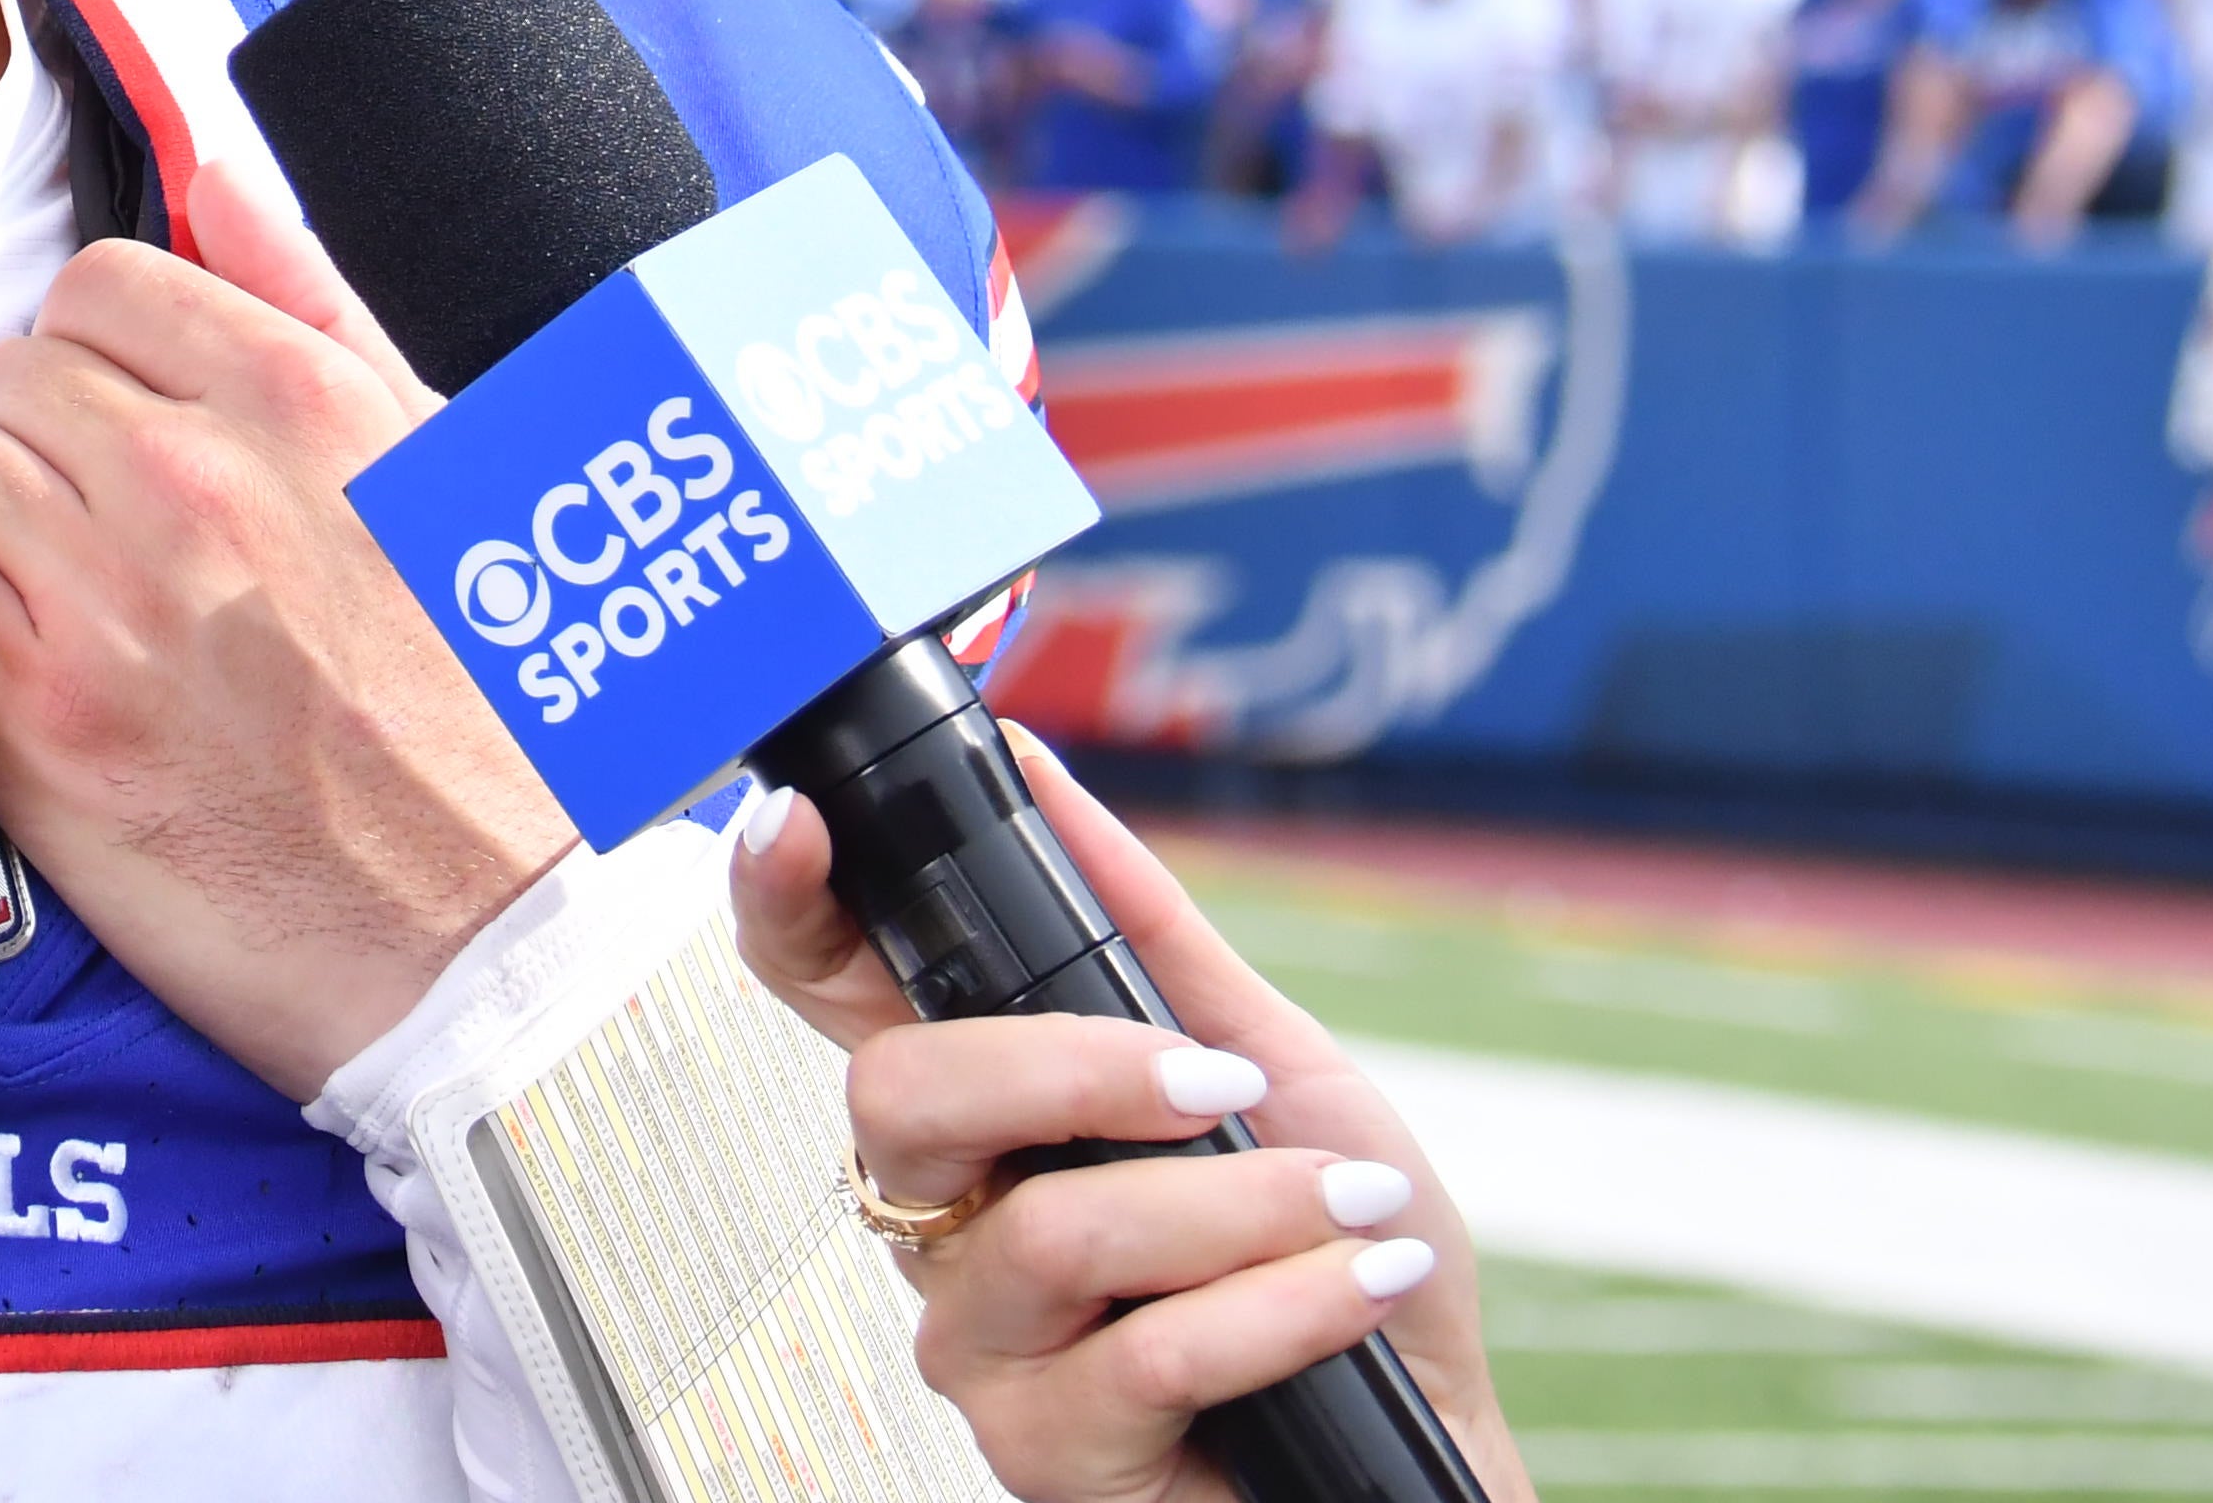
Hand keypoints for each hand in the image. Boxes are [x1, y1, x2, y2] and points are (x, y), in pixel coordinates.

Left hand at [0, 158, 572, 1097]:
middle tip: (78, 529)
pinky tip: (4, 660)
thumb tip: (213, 180)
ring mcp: (108, 598)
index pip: (98, 285)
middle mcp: (194, 478)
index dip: (95, 351)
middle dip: (31, 437)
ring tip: (43, 597)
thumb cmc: (478, 706)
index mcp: (298, 399)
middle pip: (8, 375)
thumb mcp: (442, 472)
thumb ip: (313, 305)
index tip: (118, 422)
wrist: (481, 942)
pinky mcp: (42, 720)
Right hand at [728, 727, 1533, 1502]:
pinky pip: (1141, 1355)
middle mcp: (943, 1213)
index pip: (824, 987)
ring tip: (1349, 1211)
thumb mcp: (1273, 1066)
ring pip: (1047, 1233)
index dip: (777, 901)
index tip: (797, 823)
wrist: (1435, 1440)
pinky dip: (1279, 1307)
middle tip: (1219, 1086)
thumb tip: (1045, 776)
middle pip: (896, 1096)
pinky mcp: (1040, 1454)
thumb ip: (1156, 934)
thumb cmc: (1346, 1256)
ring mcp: (978, 1340)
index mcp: (979, 1103)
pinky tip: (1356, 1287)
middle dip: (1074, 1068)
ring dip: (1236, 1211)